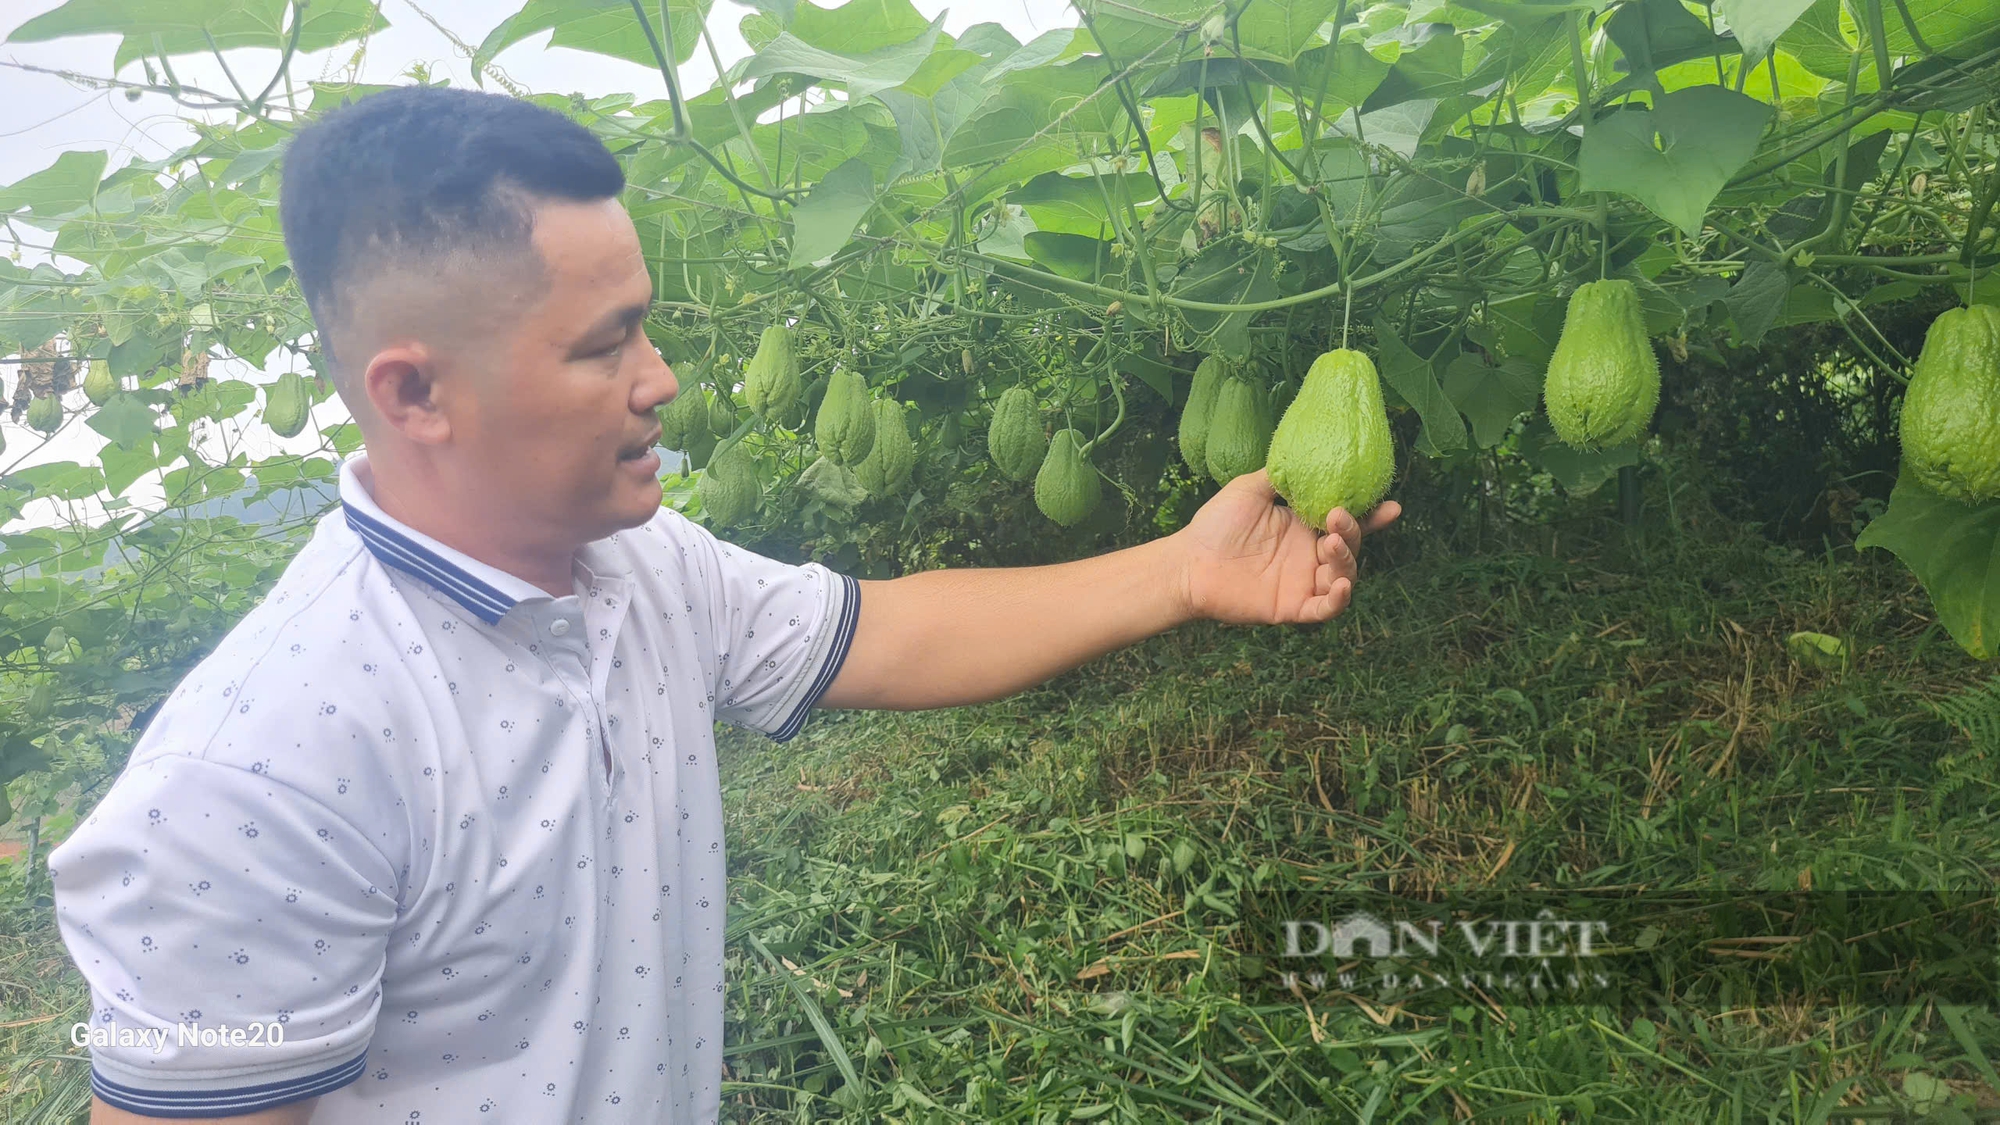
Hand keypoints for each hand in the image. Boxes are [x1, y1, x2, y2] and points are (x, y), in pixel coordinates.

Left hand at [1172, 469, 1401, 624]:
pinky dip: (1338, 600)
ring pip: (1344, 576)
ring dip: (1347, 561)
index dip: (1372, 516)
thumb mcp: (1251, 488)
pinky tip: (1339, 585)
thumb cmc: (1215, 524)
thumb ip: (1281, 476)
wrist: (1188, 562)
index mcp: (1304, 527)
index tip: (1391, 506)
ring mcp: (1303, 582)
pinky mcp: (1292, 606)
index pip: (1346, 521)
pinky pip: (1325, 609)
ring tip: (1331, 543)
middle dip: (1354, 531)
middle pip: (1351, 546)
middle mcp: (1309, 555)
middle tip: (1338, 517)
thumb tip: (1309, 457)